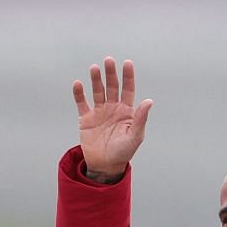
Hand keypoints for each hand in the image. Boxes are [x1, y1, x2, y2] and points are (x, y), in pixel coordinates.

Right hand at [72, 57, 152, 180]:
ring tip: (94, 68)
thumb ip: (140, 118)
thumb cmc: (123, 152)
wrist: (105, 166)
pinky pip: (82, 103)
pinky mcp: (86, 118)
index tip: (127, 63)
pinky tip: (78, 84)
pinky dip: (79, 93)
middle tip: (108, 61)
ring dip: (96, 79)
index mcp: (126, 110)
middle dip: (110, 73)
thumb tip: (149, 101)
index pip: (127, 89)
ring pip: (97, 91)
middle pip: (112, 86)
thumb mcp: (135, 136)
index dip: (128, 76)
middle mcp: (113, 107)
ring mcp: (99, 112)